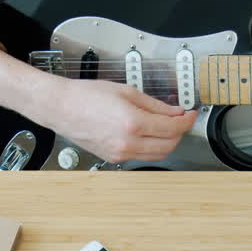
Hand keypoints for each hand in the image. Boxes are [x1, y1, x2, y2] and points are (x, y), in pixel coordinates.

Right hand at [30, 78, 196, 163]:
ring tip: (166, 126)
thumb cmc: (86, 96)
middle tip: (180, 119)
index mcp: (133, 123)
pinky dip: (151, 147)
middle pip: (169, 145)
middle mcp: (128, 143)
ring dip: (167, 142)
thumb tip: (174, 112)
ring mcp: (120, 153)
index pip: (173, 128)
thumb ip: (155, 104)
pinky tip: (147, 133)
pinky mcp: (114, 158)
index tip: (190, 114)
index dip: (187, 121)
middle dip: (180, 132)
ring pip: (157, 155)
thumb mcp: (126, 91)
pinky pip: (141, 156)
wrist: (61, 108)